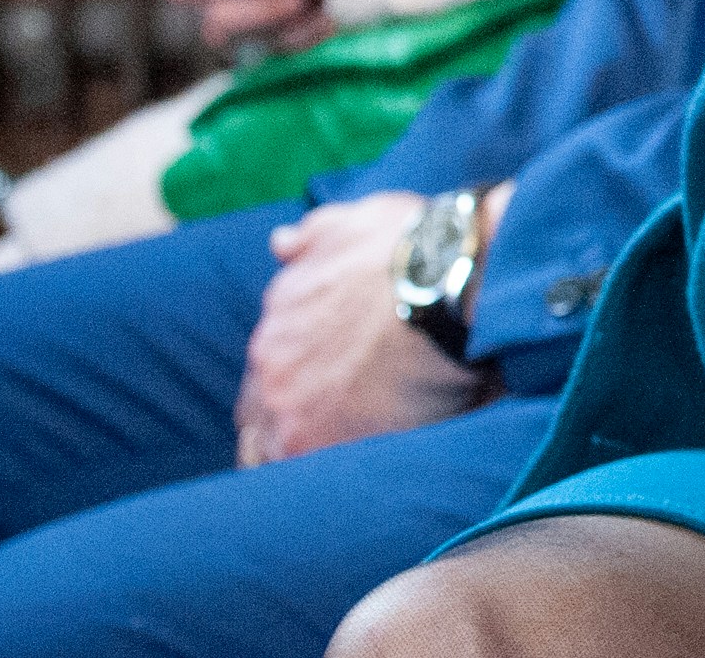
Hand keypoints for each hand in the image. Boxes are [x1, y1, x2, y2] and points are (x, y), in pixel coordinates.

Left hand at [233, 188, 501, 463]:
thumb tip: (281, 242)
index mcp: (277, 318)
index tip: (309, 396)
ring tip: (333, 470)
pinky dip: (316, 480)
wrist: (446, 277)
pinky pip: (297, 476)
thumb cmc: (410, 245)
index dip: (284, 386)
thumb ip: (313, 236)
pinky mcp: (311, 441)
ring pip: (268, 451)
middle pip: (258, 414)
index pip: (265, 368)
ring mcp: (285, 406)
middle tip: (322, 437)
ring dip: (295, 455)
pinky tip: (343, 483)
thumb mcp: (352, 222)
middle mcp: (268, 363)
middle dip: (282, 424)